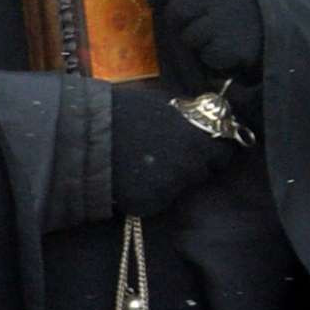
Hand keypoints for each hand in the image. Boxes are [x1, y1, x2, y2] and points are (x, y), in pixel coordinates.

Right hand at [106, 86, 236, 215]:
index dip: (212, 150)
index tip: (201, 148)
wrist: (85, 132)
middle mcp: (190, 167)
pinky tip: (130, 179)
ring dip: (167, 180)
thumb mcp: (163, 106)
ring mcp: (169, 188)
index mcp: (198, 140)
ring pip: (177, 188)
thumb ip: (187, 121)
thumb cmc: (122, 109)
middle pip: (200, 173)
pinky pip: (154, 201)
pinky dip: (146, 193)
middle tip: (167, 157)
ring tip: (143, 167)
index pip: (223, 154)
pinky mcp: (148, 204)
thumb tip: (200, 124)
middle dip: (189, 166)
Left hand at [145, 0, 263, 82]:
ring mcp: (225, 18)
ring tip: (221, 29)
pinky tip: (230, 44)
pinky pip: (204, 54)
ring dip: (198, 37)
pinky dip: (213, 54)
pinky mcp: (230, 45)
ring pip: (187, 35)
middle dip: (182, 19)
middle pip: (174, 12)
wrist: (286, 21)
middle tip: (202, 17)